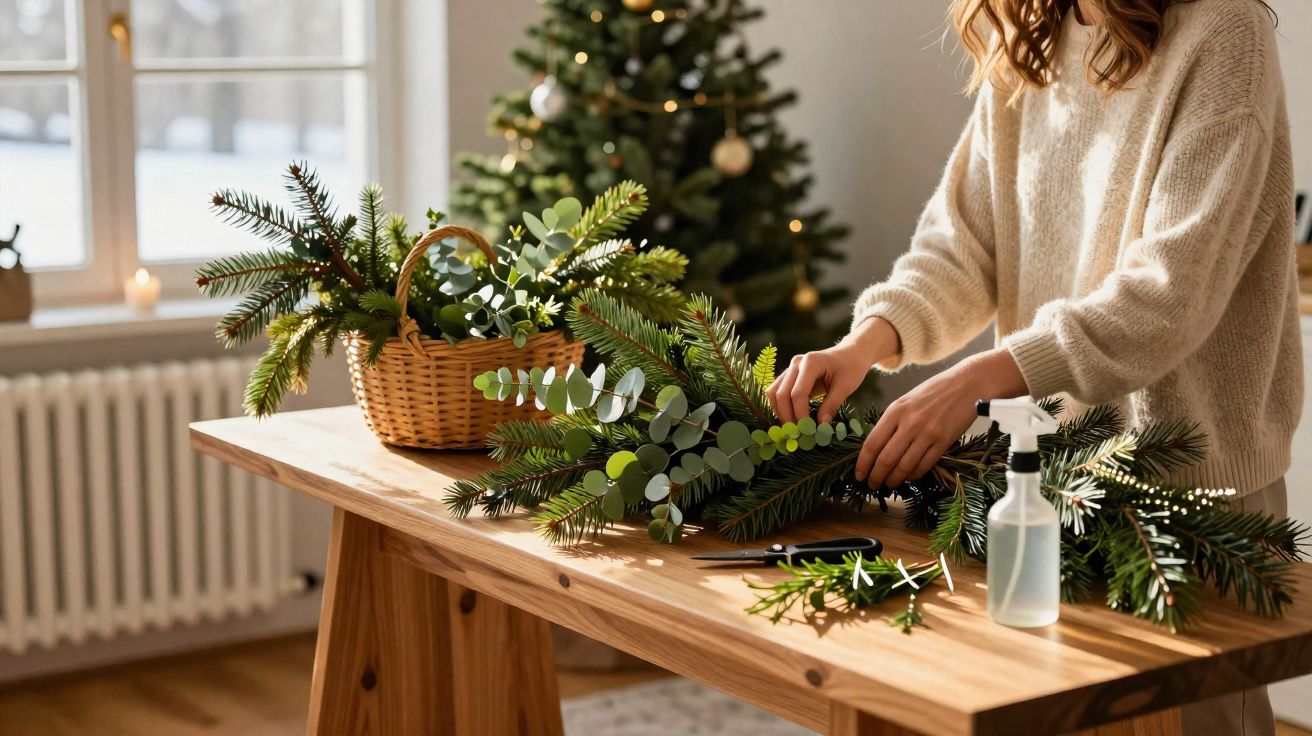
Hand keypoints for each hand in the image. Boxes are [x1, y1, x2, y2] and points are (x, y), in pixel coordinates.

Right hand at [767, 318, 899, 423]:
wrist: (850, 353)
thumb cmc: (851, 367)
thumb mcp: (846, 386)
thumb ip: (831, 405)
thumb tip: (821, 427)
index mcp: (811, 363)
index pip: (798, 393)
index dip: (800, 414)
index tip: (809, 430)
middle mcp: (796, 363)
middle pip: (781, 394)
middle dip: (788, 416)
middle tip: (798, 434)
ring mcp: (790, 368)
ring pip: (773, 393)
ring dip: (780, 412)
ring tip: (793, 428)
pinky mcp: (789, 375)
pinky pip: (776, 391)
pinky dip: (779, 407)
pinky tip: (790, 418)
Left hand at [855, 347, 1026, 489]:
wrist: (967, 384)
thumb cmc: (934, 391)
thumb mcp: (905, 400)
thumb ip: (891, 421)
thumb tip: (877, 447)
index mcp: (895, 411)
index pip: (872, 444)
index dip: (863, 463)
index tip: (858, 474)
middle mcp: (909, 424)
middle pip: (886, 459)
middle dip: (876, 476)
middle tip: (872, 484)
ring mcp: (927, 434)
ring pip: (904, 466)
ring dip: (894, 479)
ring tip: (889, 484)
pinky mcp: (944, 442)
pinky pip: (924, 465)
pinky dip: (914, 475)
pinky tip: (909, 476)